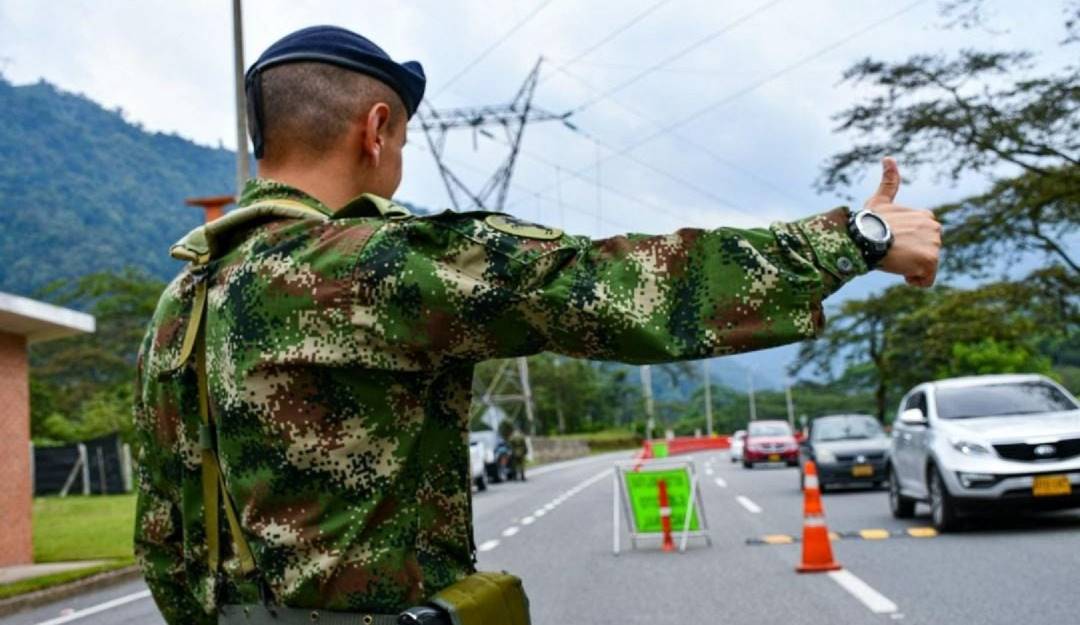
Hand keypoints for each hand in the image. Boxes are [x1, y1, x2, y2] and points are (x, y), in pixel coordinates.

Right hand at [864, 157, 940, 286]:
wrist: (865, 236)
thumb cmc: (868, 221)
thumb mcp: (879, 200)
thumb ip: (889, 181)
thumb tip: (888, 157)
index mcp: (926, 216)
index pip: (923, 240)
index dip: (906, 245)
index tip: (891, 243)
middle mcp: (935, 228)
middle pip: (926, 254)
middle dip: (909, 257)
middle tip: (890, 252)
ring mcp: (934, 244)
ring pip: (925, 267)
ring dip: (909, 268)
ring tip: (893, 259)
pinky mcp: (930, 260)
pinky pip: (925, 280)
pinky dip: (913, 280)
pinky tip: (899, 271)